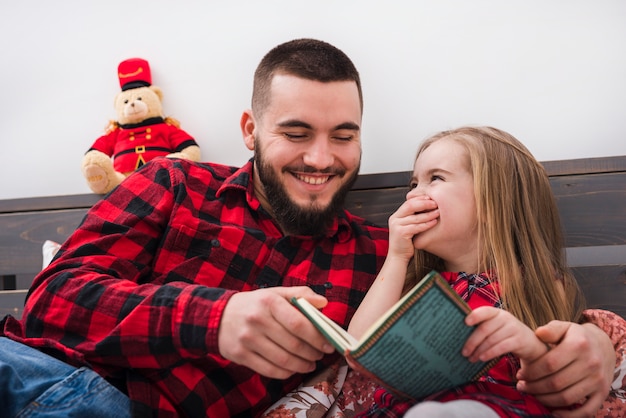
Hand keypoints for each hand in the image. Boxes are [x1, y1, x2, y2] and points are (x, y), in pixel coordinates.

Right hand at [218, 286, 334, 378]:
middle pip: (293, 344)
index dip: (317, 337)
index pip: (299, 323)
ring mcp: (247, 339)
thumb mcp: (275, 293)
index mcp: (269, 301)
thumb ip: (300, 295)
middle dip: (313, 353)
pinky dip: (286, 372)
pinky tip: (293, 369)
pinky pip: (269, 370)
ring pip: (283, 360)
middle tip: (320, 354)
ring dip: (302, 365)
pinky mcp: (240, 355)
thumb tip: (324, 302)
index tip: (328, 343)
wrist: (217, 316)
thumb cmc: (255, 305)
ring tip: (310, 363)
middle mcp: (257, 320)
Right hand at [386, 193, 437, 261]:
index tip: (431, 198)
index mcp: (396, 216)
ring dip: (428, 214)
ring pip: (415, 217)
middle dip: (424, 203)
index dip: (420, 199)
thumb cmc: (406, 242)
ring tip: (438, 212)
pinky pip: (416, 226)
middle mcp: (394, 219)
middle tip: (435, 203)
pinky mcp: (401, 233)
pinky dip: (426, 224)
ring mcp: (396, 226)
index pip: (408, 202)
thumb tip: (427, 206)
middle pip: (410, 206)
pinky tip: (434, 222)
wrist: (398, 256)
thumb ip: (413, 217)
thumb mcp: (408, 226)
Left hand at [463, 306, 546, 362]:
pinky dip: (490, 353)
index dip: (475, 315)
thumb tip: (460, 336)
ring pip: (491, 339)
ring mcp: (513, 328)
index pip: (485, 311)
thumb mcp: (496, 327)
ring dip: (479, 350)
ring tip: (471, 358)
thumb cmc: (506, 335)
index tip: (465, 322)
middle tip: (464, 352)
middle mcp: (505, 318)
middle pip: (485, 329)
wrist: (531, 342)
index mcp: (496, 312)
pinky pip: (501, 347)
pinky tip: (482, 358)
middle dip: (472, 342)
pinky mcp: (519, 340)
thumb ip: (483, 327)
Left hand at [516, 321, 613, 416]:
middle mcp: (591, 363)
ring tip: (532, 394)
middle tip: (522, 386)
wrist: (603, 346)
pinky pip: (586, 411)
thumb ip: (551, 330)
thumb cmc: (576, 337)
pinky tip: (553, 412)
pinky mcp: (603, 393)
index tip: (520, 375)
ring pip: (567, 398)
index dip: (531, 372)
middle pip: (556, 383)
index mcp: (579, 345)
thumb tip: (538, 333)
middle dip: (534, 387)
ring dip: (545, 400)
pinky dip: (568, 415)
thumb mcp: (564, 327)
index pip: (549, 364)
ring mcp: (598, 380)